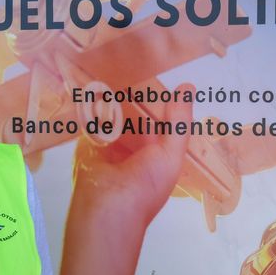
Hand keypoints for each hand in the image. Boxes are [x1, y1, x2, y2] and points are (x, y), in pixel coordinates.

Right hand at [70, 84, 193, 223]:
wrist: (107, 207)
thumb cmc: (146, 185)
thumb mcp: (171, 154)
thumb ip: (178, 122)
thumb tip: (187, 87)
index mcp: (156, 155)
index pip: (162, 123)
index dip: (166, 104)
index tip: (168, 78)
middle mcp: (134, 150)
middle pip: (138, 116)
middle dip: (140, 97)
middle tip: (143, 67)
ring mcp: (110, 146)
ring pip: (116, 115)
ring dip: (118, 98)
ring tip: (123, 70)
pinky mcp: (88, 143)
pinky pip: (94, 119)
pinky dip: (97, 105)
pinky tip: (102, 84)